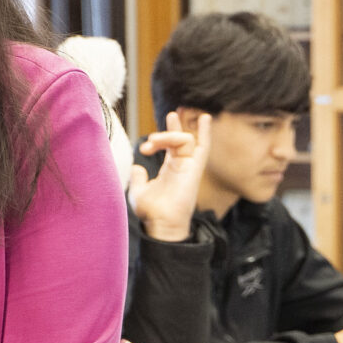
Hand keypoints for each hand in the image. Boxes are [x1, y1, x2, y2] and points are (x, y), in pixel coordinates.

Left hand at [128, 112, 209, 241]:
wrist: (161, 224)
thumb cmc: (151, 213)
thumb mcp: (138, 192)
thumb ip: (138, 178)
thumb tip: (137, 167)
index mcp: (170, 169)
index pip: (170, 146)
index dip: (161, 138)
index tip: (145, 146)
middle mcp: (181, 166)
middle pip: (179, 139)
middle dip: (167, 131)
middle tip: (151, 139)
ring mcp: (189, 166)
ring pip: (185, 139)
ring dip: (167, 135)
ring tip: (151, 143)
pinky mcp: (195, 169)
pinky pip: (203, 147)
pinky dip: (205, 132)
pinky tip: (205, 118)